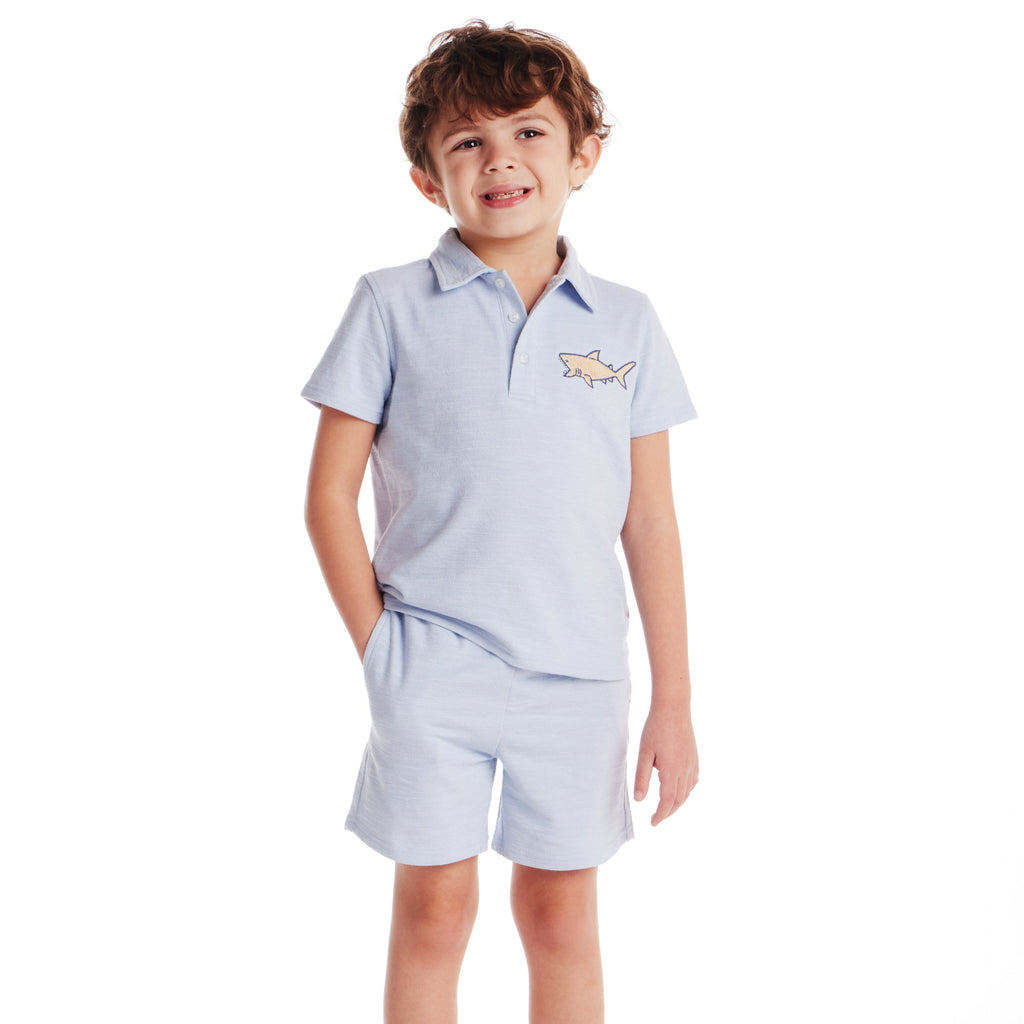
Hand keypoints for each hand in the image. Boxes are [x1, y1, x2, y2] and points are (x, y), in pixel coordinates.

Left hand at [633, 705, 698, 825]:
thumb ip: (642, 777)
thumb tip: (639, 800)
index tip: (653, 823)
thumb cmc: (655, 728)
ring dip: (678, 803)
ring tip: (666, 807)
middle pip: (679, 800)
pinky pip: (694, 780)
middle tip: (657, 818)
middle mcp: (685, 770)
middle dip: (668, 812)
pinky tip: (681, 790)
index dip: (660, 815)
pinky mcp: (694, 757)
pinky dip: (687, 790)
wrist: (674, 708)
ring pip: (688, 792)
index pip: (667, 801)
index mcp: (671, 771)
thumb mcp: (644, 753)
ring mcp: (692, 763)